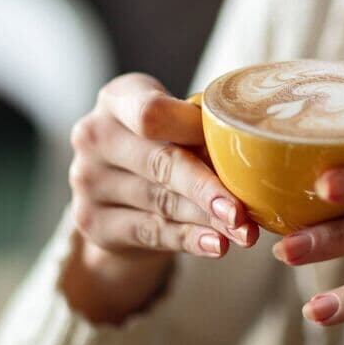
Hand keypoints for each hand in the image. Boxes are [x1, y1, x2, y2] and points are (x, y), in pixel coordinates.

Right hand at [63, 73, 258, 322]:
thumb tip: (257, 149)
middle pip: (160, 163)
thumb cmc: (162, 145)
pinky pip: (150, 232)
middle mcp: (94, 135)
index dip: (192, 130)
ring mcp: (86, 180)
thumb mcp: (176, 126)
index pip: (150, 112)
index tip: (231, 144)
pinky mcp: (91, 221)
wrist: (119, 194)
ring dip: (207, 220)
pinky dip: (188, 239)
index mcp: (117, 99)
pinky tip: (216, 245)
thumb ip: (203, 130)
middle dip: (207, 188)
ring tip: (244, 233)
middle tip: (243, 211)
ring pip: (161, 202)